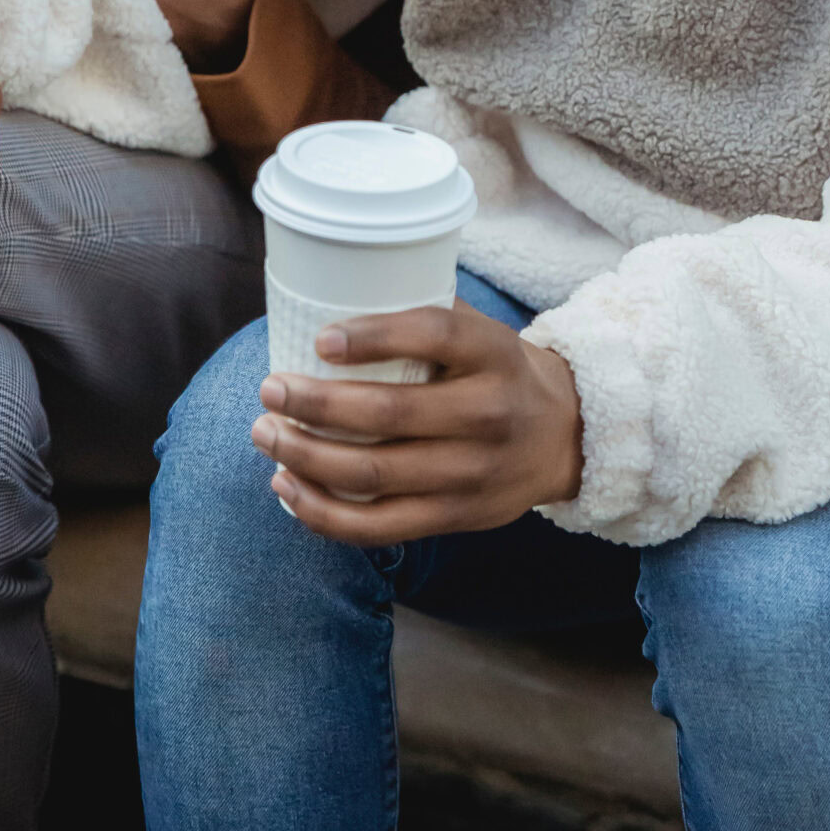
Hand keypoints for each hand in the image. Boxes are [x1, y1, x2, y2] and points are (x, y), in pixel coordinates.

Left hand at [249, 303, 584, 542]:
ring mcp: (471, 473)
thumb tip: (324, 305)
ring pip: (374, 473)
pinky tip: (286, 487)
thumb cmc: (496, 371)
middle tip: (270, 389)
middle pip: (390, 413)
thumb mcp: (479, 333)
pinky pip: (378, 525)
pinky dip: (323, 511)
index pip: (433, 335)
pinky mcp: (454, 517)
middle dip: (315, 404)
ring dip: (306, 456)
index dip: (373, 337)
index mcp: (492, 352)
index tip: (320, 339)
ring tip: (265, 434)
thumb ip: (420, 320)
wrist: (564, 436)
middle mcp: (487, 413)